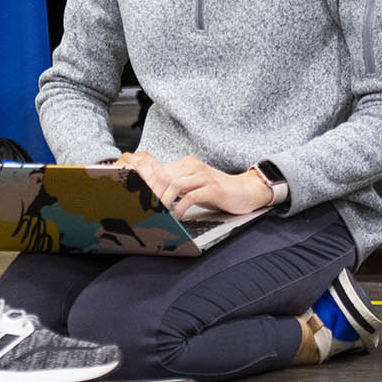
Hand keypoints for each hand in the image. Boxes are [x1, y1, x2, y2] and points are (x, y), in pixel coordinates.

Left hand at [116, 152, 271, 218]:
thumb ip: (176, 187)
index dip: (146, 185)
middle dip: (152, 194)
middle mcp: (192, 166)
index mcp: (185, 164)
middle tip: (145, 210)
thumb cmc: (217, 192)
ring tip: (160, 213)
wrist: (245, 191)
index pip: (159, 171)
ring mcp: (203, 176)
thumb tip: (154, 197)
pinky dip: (180, 207)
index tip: (136, 199)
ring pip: (174, 184)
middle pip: (163, 177)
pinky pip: (190, 196)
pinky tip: (178, 216)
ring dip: (164, 201)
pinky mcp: (212, 188)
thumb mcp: (193, 187)